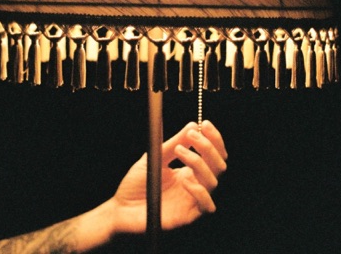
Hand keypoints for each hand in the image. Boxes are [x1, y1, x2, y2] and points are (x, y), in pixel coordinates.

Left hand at [110, 120, 227, 233]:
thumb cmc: (137, 183)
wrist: (121, 208)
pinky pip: (206, 206)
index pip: (213, 154)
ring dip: (198, 162)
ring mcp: (193, 200)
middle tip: (192, 134)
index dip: (214, 138)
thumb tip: (193, 125)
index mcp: (190, 170)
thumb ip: (175, 142)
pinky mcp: (188, 216)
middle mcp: (195, 184)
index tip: (205, 124)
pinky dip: (199, 191)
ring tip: (179, 151)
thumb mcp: (156, 156)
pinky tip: (184, 181)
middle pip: (218, 165)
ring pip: (213, 181)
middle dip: (208, 147)